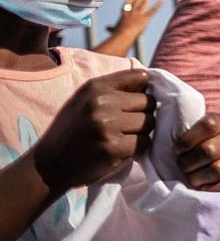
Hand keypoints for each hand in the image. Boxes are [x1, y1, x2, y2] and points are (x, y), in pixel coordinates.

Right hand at [31, 69, 154, 191]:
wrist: (49, 164)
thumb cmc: (73, 130)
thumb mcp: (85, 100)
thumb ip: (113, 90)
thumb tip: (149, 83)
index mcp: (95, 87)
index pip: (140, 77)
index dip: (144, 91)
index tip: (136, 103)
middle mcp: (101, 102)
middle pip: (149, 102)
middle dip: (143, 114)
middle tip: (126, 126)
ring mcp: (107, 125)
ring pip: (150, 123)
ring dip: (141, 132)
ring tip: (121, 137)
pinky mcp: (113, 147)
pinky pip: (145, 142)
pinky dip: (137, 148)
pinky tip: (120, 150)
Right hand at [110, 0, 161, 36]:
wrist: (124, 34)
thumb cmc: (118, 34)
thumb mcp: (114, 30)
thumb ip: (111, 28)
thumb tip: (107, 28)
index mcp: (124, 14)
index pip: (127, 5)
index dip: (131, 0)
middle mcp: (131, 12)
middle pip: (136, 2)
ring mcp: (138, 14)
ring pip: (143, 4)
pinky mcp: (145, 18)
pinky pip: (153, 10)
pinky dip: (158, 5)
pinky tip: (162, 1)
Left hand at [175, 113, 219, 191]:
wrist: (211, 169)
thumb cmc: (190, 153)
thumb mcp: (186, 137)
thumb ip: (177, 130)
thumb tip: (157, 131)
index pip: (208, 125)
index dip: (188, 139)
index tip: (177, 150)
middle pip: (209, 150)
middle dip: (188, 163)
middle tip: (182, 167)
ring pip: (217, 169)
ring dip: (197, 178)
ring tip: (191, 178)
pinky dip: (210, 189)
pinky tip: (203, 187)